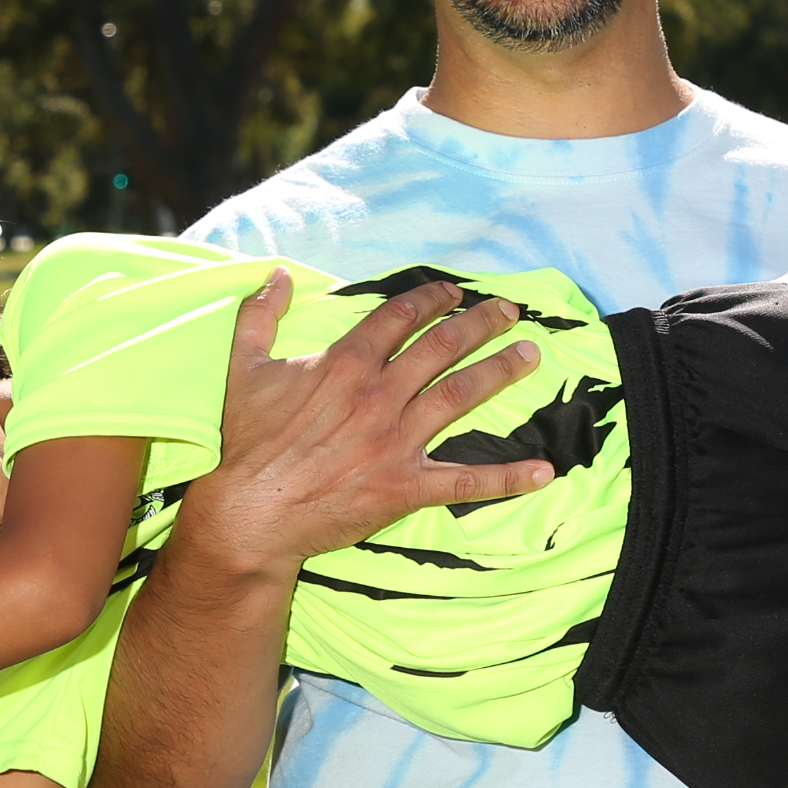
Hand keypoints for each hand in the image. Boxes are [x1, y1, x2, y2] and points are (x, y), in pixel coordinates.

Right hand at [177, 268, 555, 577]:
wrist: (250, 512)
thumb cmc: (246, 444)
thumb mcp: (243, 368)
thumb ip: (260, 316)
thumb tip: (278, 275)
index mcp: (345, 363)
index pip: (399, 317)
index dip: (430, 299)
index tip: (453, 291)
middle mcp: (379, 393)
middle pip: (442, 346)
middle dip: (480, 323)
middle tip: (510, 311)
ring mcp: (397, 440)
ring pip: (462, 394)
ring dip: (501, 370)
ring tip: (531, 355)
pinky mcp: (406, 485)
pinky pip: (466, 481)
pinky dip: (508, 477)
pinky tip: (544, 470)